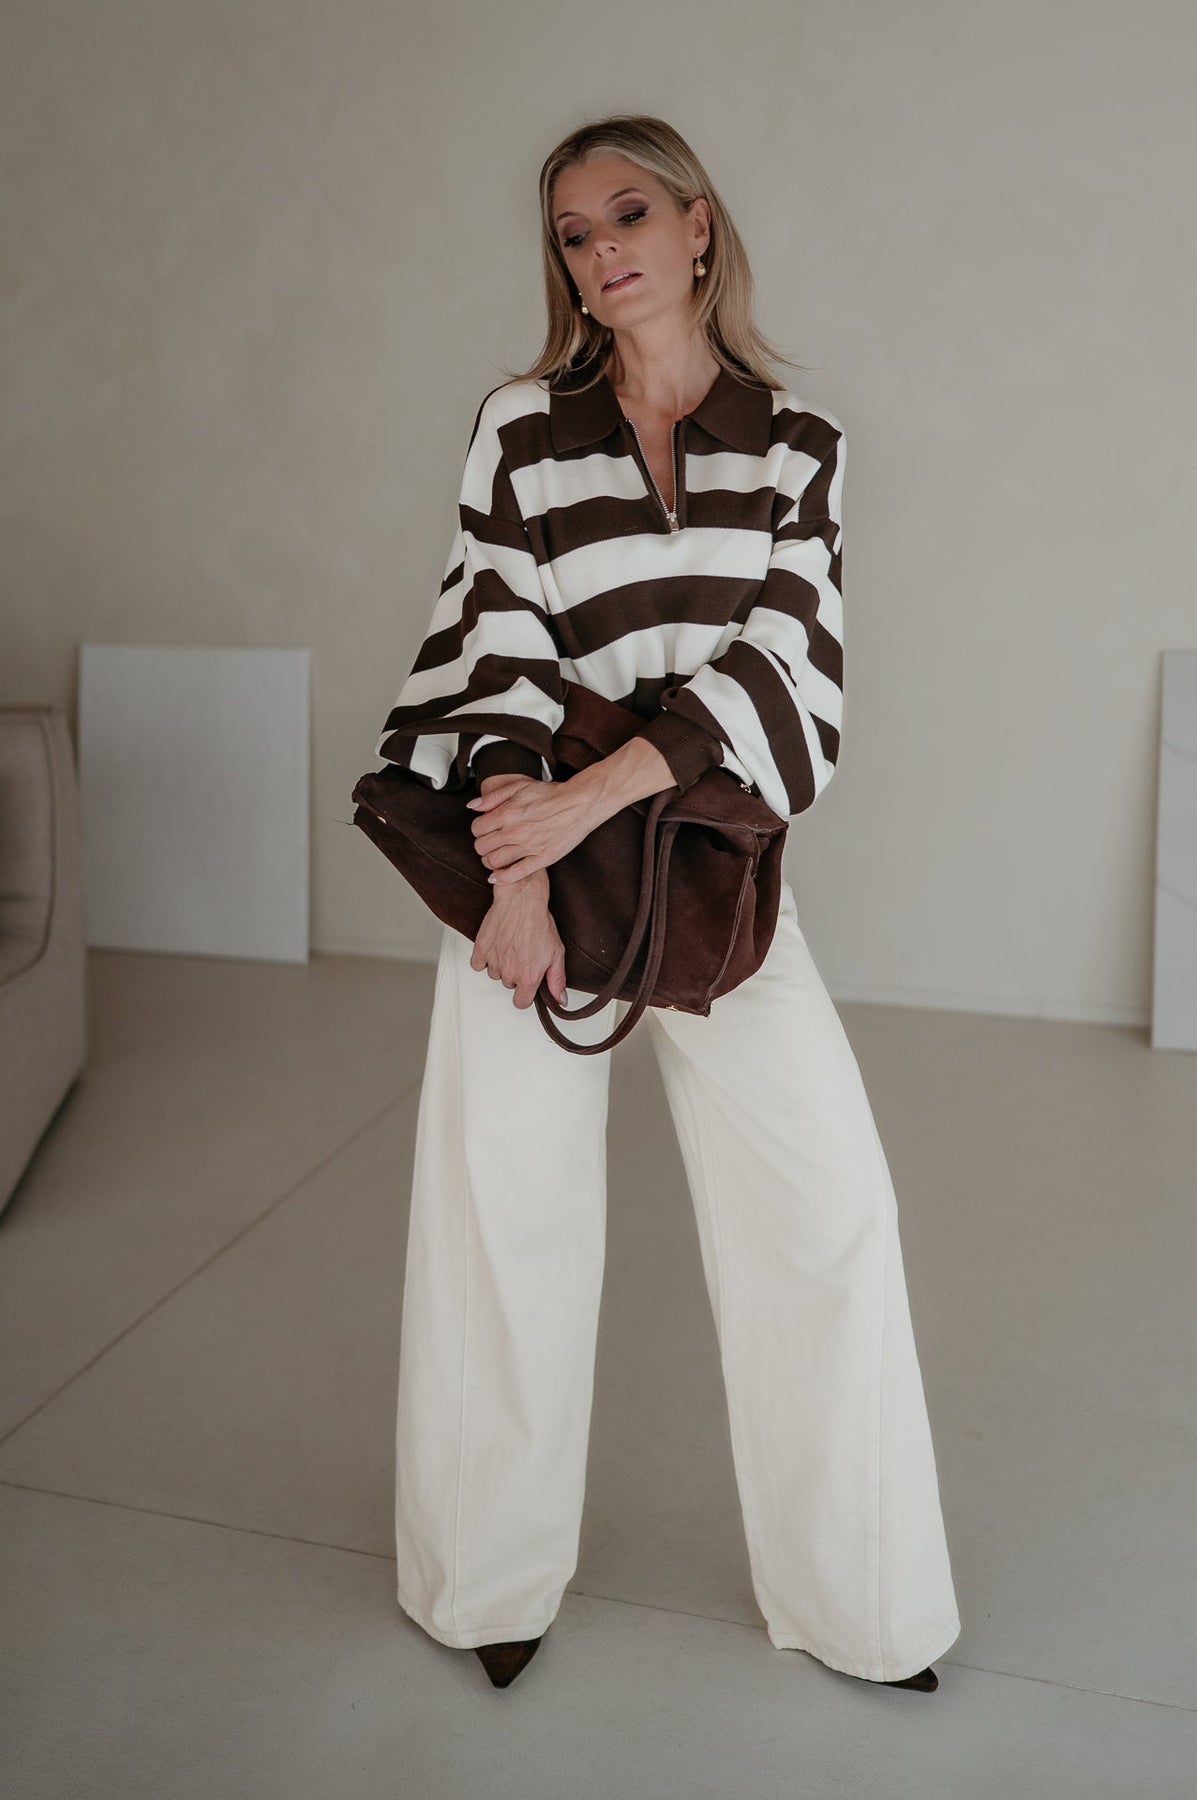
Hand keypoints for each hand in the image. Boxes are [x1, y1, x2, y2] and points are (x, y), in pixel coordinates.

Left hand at [466, 772, 608, 884]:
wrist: (579, 804)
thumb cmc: (550, 794)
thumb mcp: (519, 786)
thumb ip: (493, 796)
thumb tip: (472, 806)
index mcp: (507, 813)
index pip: (477, 829)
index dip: (478, 829)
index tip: (485, 829)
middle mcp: (515, 831)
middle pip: (482, 847)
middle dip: (482, 844)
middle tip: (490, 842)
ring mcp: (529, 847)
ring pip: (494, 862)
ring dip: (490, 860)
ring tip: (495, 855)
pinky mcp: (542, 858)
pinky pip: (515, 874)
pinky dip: (502, 877)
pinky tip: (496, 875)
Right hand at [469, 873, 567, 1008]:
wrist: (522, 901)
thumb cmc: (539, 923)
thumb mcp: (557, 954)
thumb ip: (557, 981)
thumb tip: (561, 1001)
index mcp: (528, 977)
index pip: (521, 1003)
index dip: (525, 994)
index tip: (528, 983)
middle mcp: (508, 973)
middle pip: (509, 984)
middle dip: (515, 973)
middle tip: (523, 954)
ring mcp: (493, 961)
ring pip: (494, 973)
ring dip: (501, 964)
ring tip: (511, 946)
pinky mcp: (481, 949)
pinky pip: (477, 964)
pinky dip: (485, 958)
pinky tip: (496, 947)